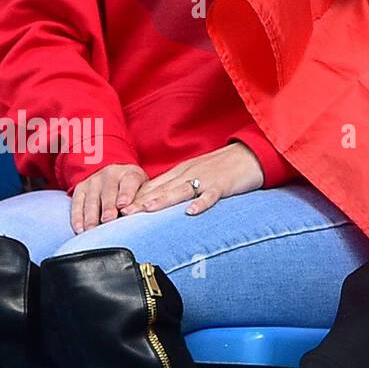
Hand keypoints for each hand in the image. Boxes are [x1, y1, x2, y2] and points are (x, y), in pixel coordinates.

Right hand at [68, 164, 147, 233]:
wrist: (116, 176)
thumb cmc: (133, 189)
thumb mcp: (142, 189)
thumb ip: (141, 200)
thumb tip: (140, 216)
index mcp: (129, 173)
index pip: (129, 182)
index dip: (126, 194)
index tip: (124, 205)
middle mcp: (110, 174)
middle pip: (108, 192)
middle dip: (108, 207)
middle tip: (108, 219)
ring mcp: (93, 181)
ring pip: (91, 200)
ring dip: (91, 216)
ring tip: (92, 230)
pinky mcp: (80, 189)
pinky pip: (77, 205)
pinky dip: (77, 218)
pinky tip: (80, 229)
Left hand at [120, 142, 263, 217]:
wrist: (251, 154)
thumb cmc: (224, 166)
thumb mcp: (196, 172)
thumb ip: (177, 185)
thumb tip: (154, 201)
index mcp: (181, 172)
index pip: (153, 186)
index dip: (135, 197)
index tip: (117, 209)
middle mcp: (190, 174)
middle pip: (162, 189)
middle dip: (141, 201)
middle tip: (122, 213)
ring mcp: (206, 178)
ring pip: (181, 190)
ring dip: (163, 200)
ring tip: (147, 210)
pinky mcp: (223, 184)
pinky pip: (211, 195)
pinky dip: (201, 202)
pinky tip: (191, 211)